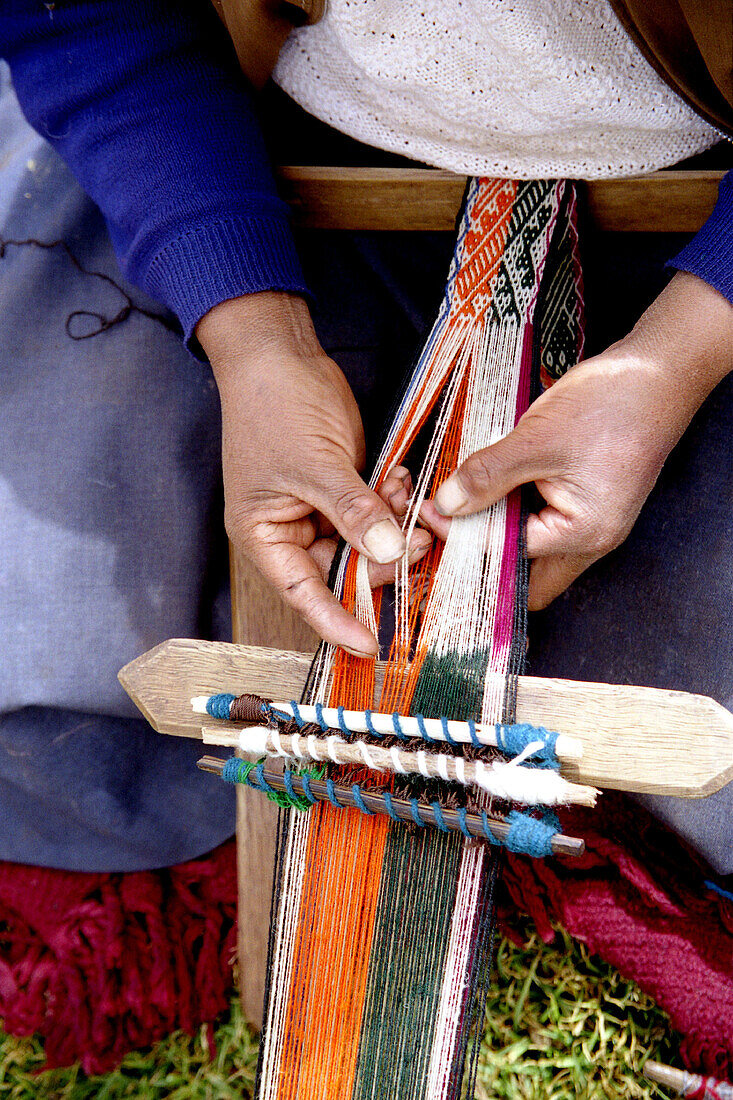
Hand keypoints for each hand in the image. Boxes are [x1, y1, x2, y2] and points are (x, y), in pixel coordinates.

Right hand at [196, 292, 429, 655]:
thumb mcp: (315, 464)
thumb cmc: (274, 406)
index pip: (303, 593)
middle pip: (343, 570)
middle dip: (382, 559)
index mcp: (265, 535)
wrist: (278, 352)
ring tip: (408, 499)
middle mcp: (290, 530)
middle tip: (418, 540)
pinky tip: (402, 482)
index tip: (370, 644)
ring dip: (392, 527)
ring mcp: (317, 509)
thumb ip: (352, 511)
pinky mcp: (341, 488)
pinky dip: (391, 503)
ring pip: (365, 542)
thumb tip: (387, 553)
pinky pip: (373, 513)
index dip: (336, 620)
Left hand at [430, 273, 732, 609]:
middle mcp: (590, 542)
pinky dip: (515, 513)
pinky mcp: (586, 504)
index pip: (506, 557)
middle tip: (446, 525)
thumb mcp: (538, 439)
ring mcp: (591, 524)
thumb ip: (488, 475)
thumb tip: (446, 503)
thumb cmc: (610, 404)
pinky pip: (542, 525)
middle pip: (526, 581)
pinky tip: (493, 486)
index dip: (463, 537)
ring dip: (498, 534)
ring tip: (466, 502)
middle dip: (483, 561)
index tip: (429, 511)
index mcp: (582, 536)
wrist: (658, 373)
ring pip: (532, 554)